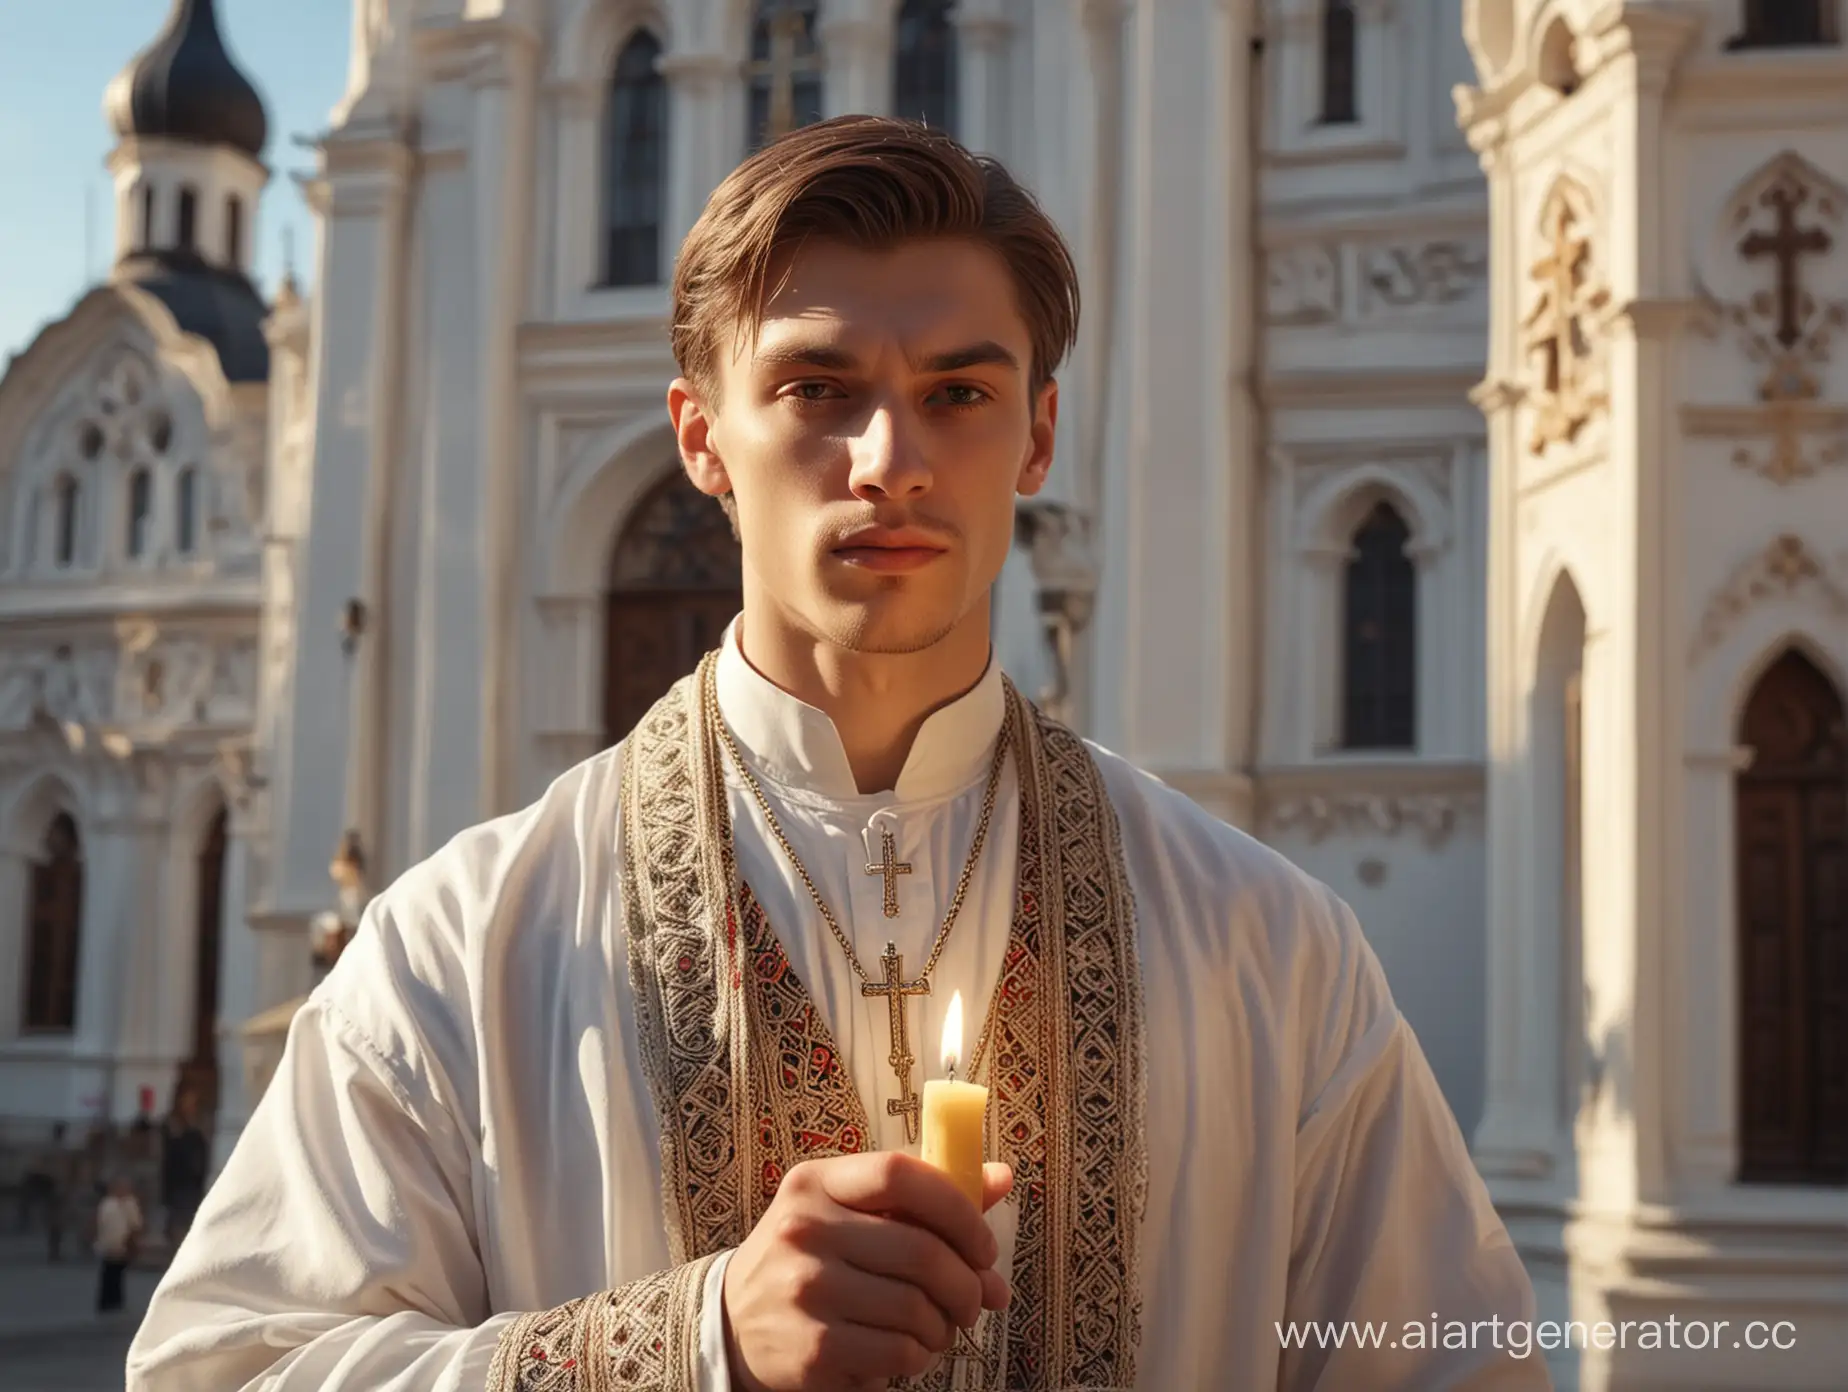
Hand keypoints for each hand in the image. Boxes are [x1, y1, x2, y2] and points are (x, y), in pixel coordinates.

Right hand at [721, 1152, 1012, 1391]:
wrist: (732, 1321)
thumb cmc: (811, 1257)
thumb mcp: (848, 1211)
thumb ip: (923, 1197)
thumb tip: (1001, 1179)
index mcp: (816, 1183)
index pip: (900, 1174)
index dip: (958, 1208)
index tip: (982, 1243)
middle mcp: (805, 1230)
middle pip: (922, 1251)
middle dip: (967, 1283)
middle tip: (976, 1298)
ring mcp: (806, 1291)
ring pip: (917, 1309)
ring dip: (945, 1325)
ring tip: (938, 1325)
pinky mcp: (812, 1349)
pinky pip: (900, 1352)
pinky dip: (919, 1356)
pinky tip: (907, 1349)